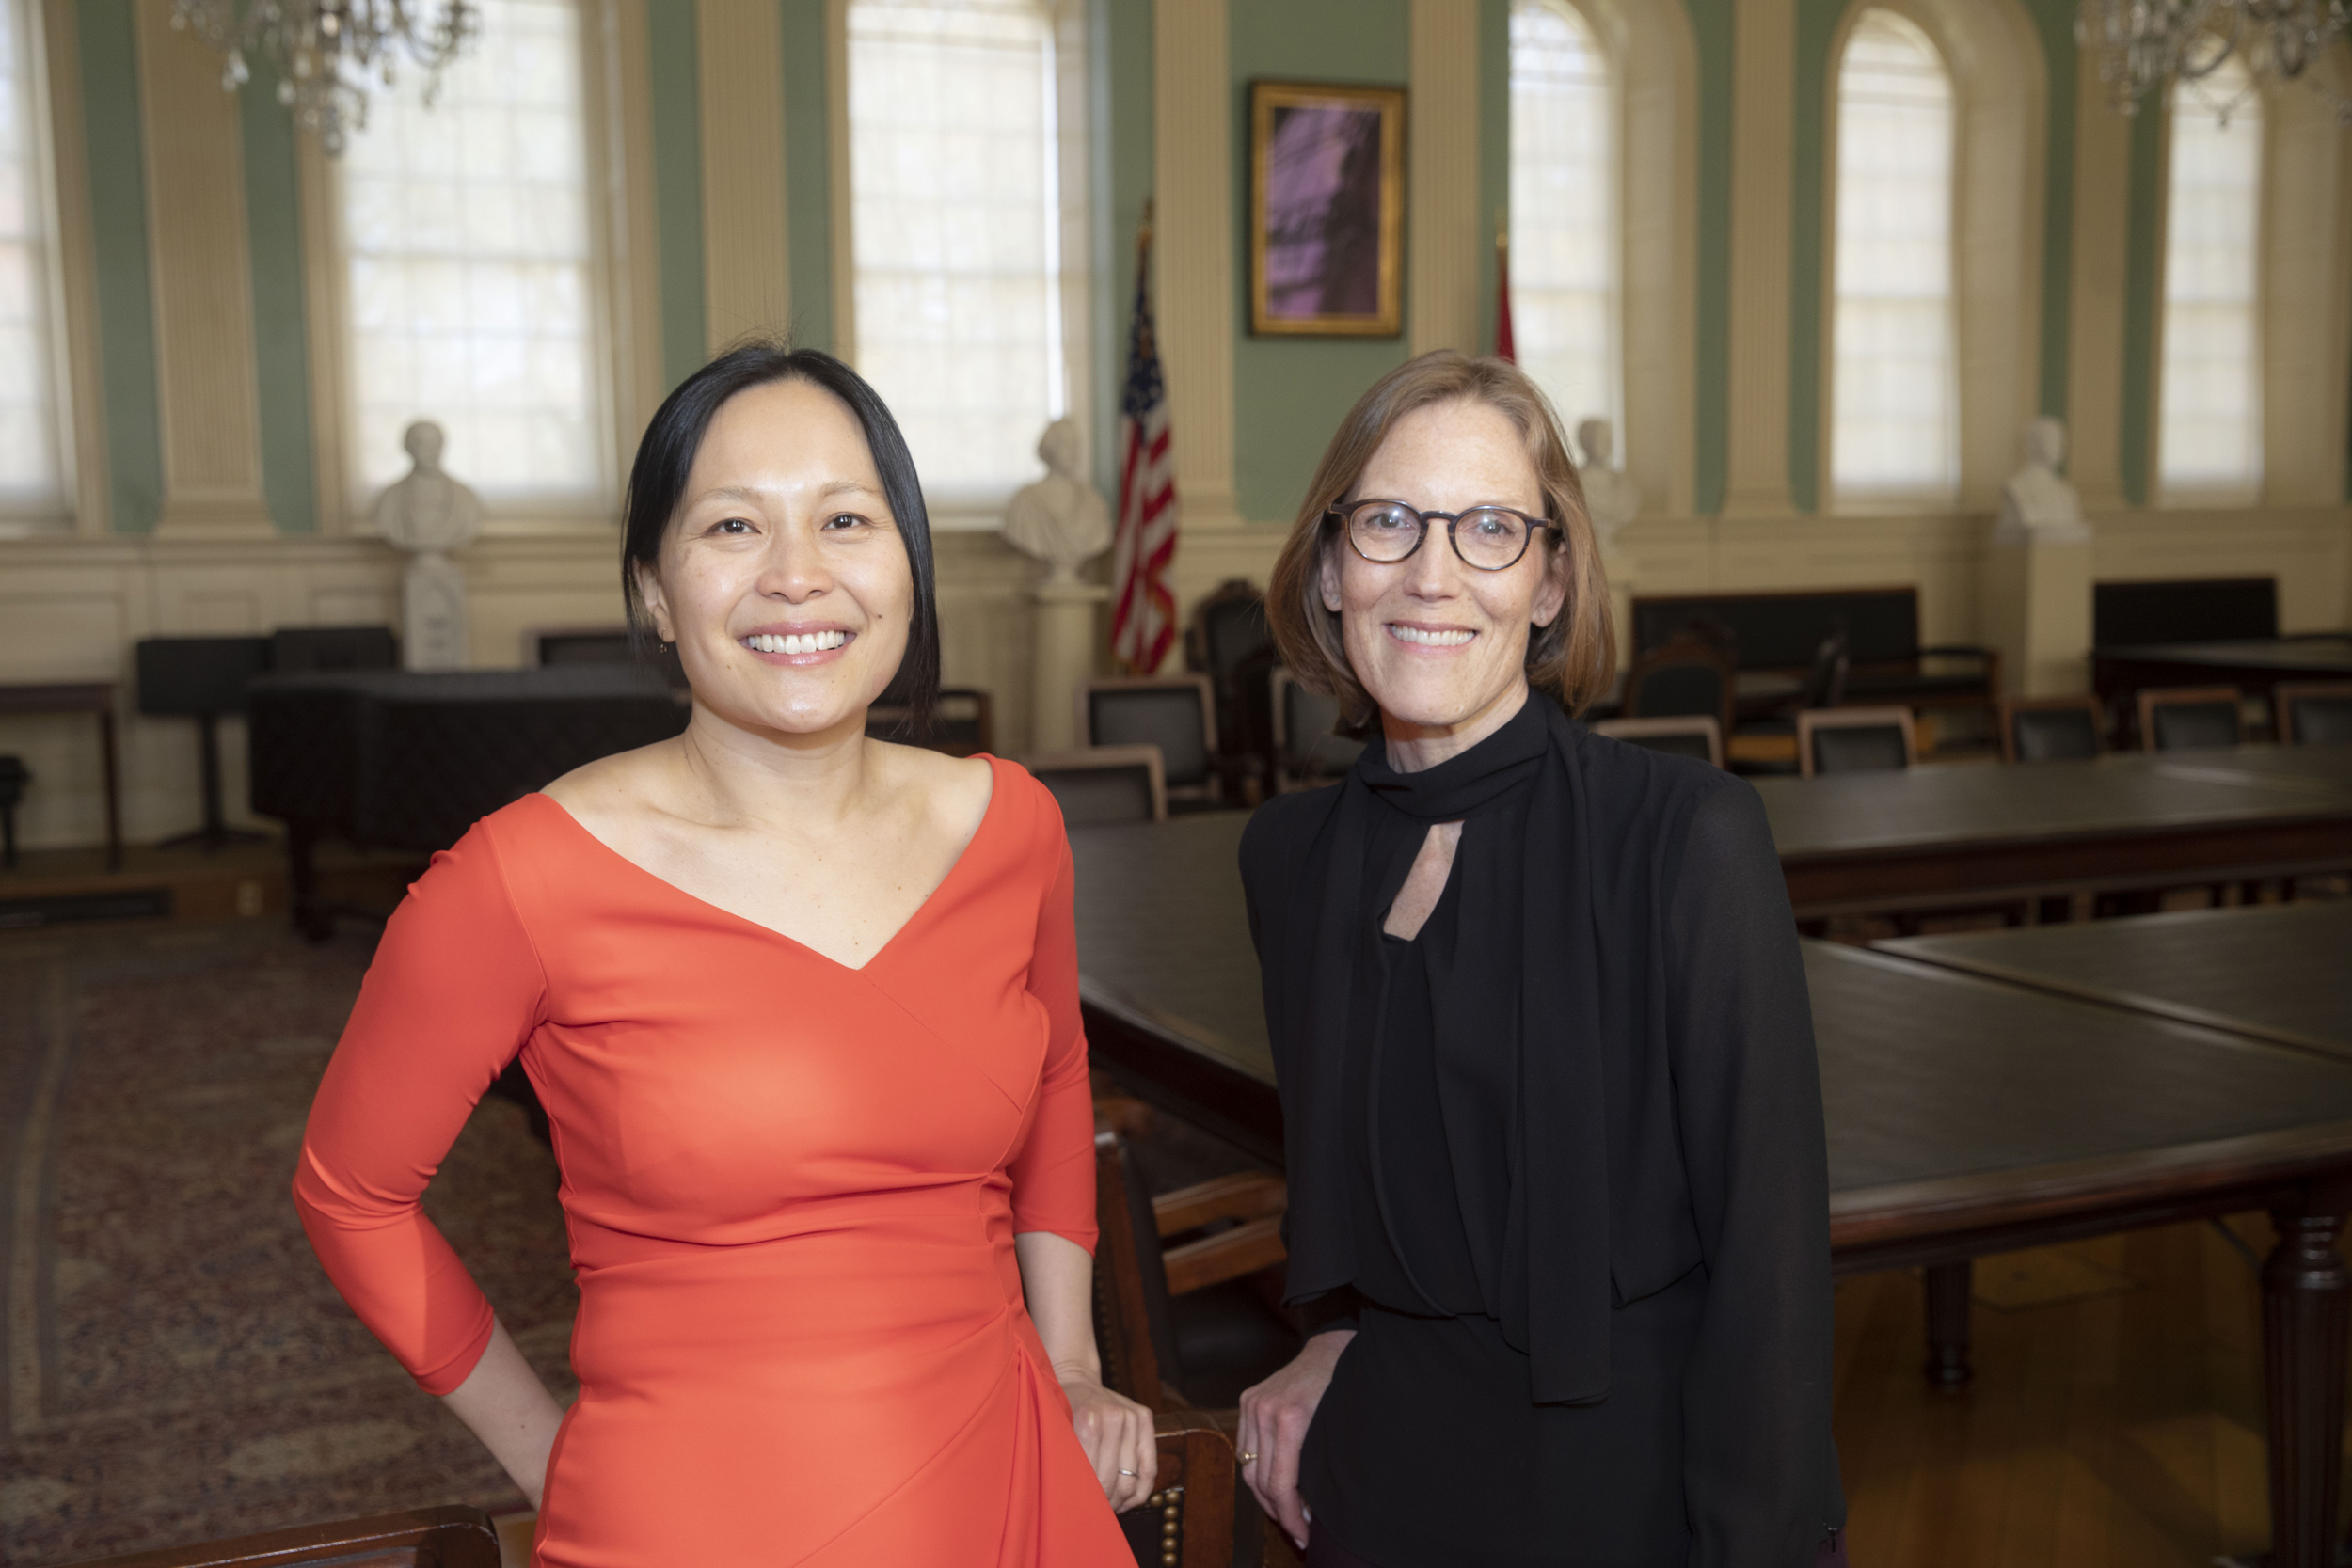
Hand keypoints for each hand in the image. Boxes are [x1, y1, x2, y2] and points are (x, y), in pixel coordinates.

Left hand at [1059, 1365, 1157, 1513]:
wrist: (1076, 1378)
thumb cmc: (1061, 1413)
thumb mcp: (1055, 1435)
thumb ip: (1066, 1463)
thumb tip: (1073, 1503)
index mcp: (1089, 1421)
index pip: (1095, 1477)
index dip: (1090, 1500)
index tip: (1083, 1511)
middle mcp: (1115, 1416)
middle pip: (1115, 1480)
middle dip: (1105, 1503)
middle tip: (1096, 1513)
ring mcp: (1133, 1416)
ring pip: (1134, 1478)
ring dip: (1122, 1500)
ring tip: (1110, 1509)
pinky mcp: (1145, 1417)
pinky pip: (1150, 1467)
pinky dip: (1140, 1491)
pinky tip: (1127, 1501)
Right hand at [1236, 1328, 1353, 1550]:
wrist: (1331, 1350)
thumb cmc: (1342, 1391)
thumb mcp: (1335, 1433)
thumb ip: (1317, 1467)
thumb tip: (1309, 1508)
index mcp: (1290, 1420)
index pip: (1280, 1484)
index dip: (1290, 1516)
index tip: (1303, 1534)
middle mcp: (1264, 1412)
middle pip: (1260, 1480)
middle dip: (1278, 1511)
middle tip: (1297, 1530)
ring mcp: (1252, 1404)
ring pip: (1248, 1467)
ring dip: (1265, 1494)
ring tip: (1285, 1509)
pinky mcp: (1248, 1400)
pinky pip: (1245, 1447)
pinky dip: (1257, 1469)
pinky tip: (1275, 1480)